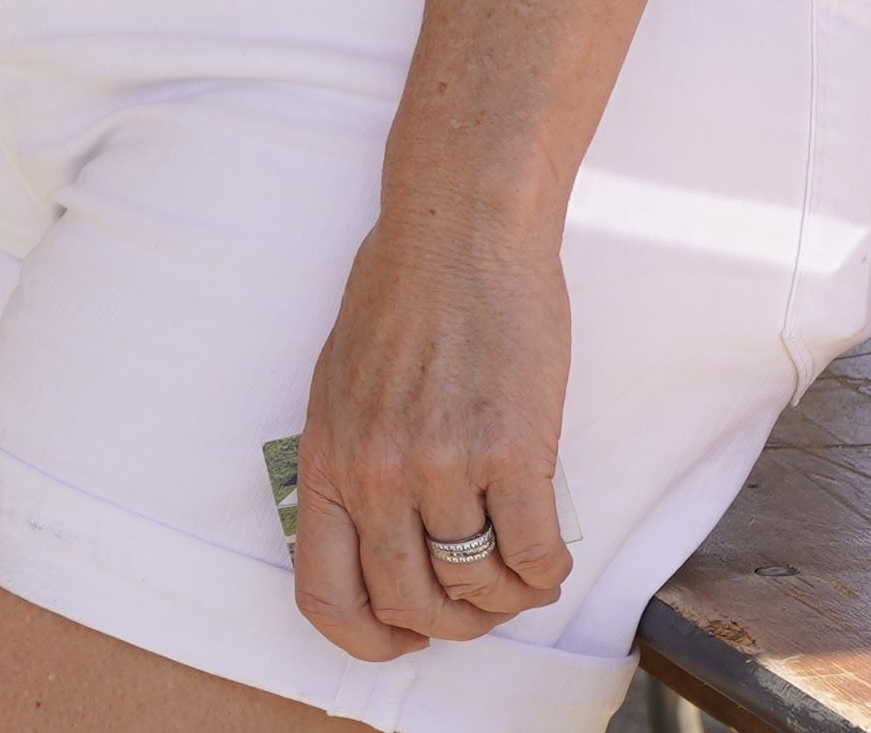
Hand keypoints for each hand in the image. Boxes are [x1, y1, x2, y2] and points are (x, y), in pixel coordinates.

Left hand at [288, 201, 573, 661]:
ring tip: (519, 571)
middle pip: (411, 604)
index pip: (324, 592)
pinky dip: (546, 574)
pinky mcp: (510, 450)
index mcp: (328, 458)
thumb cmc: (403, 299)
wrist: (459, 233)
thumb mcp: (343, 387)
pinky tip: (547, 555)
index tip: (405, 634)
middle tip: (481, 600)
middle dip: (454, 621)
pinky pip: (533, 558)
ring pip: (477, 587)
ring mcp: (441, 464)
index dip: (368, 636)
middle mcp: (376, 472)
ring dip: (506, 597)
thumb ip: (356, 461)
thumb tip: (382, 536)